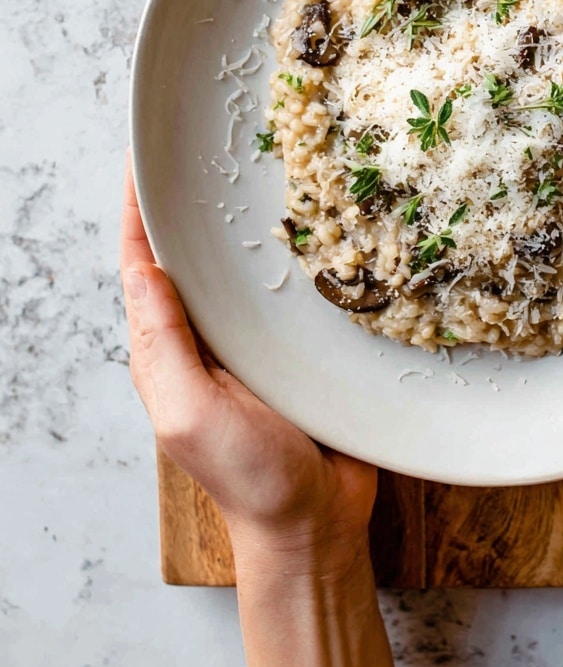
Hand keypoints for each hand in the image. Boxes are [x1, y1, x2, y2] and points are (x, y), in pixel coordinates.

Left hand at [120, 161, 376, 578]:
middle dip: (193, 203)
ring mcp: (255, 339)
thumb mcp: (189, 414)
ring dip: (249, 222)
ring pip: (244, 266)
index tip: (144, 159)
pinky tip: (320, 224)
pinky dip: (299, 253)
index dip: (138, 213)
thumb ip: (164, 347)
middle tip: (212, 146)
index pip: (142, 267)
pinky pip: (293, 288)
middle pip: (192, 256)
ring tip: (264, 170)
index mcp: (169, 349)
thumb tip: (143, 270)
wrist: (316, 520)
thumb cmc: (249, 476)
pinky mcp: (301, 344)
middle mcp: (209, 336)